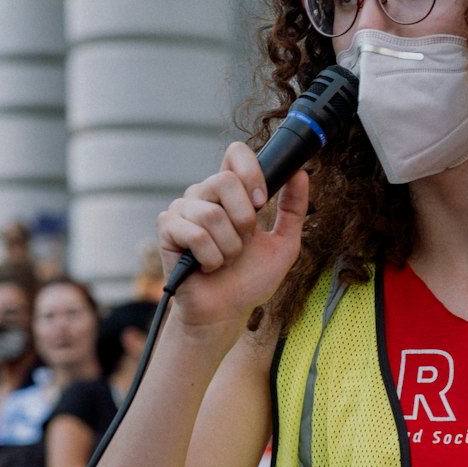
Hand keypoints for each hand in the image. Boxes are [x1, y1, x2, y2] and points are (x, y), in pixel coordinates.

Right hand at [156, 143, 308, 331]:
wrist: (227, 312)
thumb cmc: (250, 280)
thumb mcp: (284, 244)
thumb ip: (294, 210)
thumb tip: (300, 173)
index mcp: (231, 193)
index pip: (236, 154)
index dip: (252, 171)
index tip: (263, 201)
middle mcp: (204, 194)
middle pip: (225, 181)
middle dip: (245, 220)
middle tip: (244, 243)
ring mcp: (183, 209)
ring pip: (212, 213)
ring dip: (229, 247)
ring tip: (225, 260)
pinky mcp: (167, 228)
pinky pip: (195, 235)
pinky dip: (211, 258)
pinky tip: (207, 267)